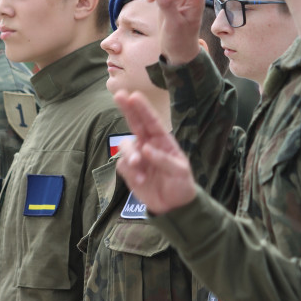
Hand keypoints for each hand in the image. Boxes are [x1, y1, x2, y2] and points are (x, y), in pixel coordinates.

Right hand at [114, 90, 197, 213]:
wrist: (173, 206)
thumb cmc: (181, 183)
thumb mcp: (180, 171)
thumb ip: (164, 159)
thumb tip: (145, 148)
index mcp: (163, 141)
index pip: (152, 121)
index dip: (143, 108)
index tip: (134, 95)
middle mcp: (148, 144)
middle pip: (134, 123)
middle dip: (127, 109)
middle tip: (119, 95)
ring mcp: (137, 157)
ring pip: (125, 146)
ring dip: (130, 154)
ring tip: (139, 166)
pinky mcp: (129, 171)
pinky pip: (123, 165)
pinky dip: (130, 172)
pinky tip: (141, 181)